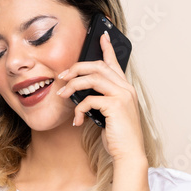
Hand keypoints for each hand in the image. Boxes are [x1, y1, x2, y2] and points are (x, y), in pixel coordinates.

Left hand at [56, 30, 145, 162]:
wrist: (128, 154)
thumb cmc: (118, 137)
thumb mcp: (108, 115)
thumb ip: (100, 101)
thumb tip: (81, 94)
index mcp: (125, 89)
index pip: (115, 63)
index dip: (107, 48)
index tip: (101, 36)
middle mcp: (126, 88)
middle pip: (98, 66)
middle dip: (77, 67)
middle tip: (63, 76)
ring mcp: (122, 95)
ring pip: (92, 78)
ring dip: (73, 85)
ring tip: (62, 93)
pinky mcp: (115, 105)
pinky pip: (89, 99)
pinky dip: (79, 109)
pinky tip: (77, 121)